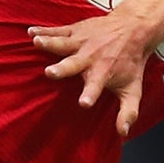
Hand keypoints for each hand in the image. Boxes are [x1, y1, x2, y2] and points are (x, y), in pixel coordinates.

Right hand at [34, 13, 161, 135]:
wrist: (133, 29)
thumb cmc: (131, 62)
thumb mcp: (133, 89)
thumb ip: (128, 112)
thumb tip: (123, 133)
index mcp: (103, 73)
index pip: (96, 86)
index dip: (90, 94)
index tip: (84, 103)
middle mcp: (91, 57)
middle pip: (74, 64)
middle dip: (62, 68)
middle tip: (50, 73)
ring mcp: (82, 42)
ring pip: (62, 43)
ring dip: (49, 42)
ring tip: (36, 42)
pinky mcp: (75, 30)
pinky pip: (57, 30)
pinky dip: (43, 30)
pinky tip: (30, 32)